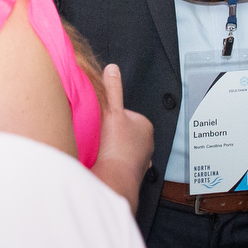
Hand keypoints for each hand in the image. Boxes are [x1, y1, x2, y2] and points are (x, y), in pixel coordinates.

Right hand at [91, 63, 154, 214]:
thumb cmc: (116, 147)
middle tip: (99, 136)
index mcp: (145, 125)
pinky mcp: (134, 173)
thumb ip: (112, 89)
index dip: (110, 115)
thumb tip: (112, 68)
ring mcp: (142, 159)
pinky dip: (115, 162)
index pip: (124, 113)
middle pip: (123, 130)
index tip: (101, 122)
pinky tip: (106, 162)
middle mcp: (148, 142)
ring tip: (101, 149)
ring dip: (113, 148)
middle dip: (112, 132)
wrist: (115, 179)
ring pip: (123, 147)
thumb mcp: (112, 111)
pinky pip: (123, 162)